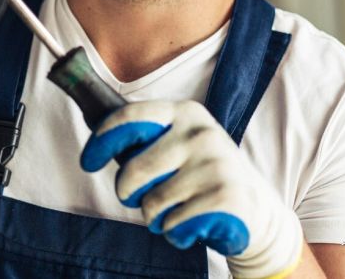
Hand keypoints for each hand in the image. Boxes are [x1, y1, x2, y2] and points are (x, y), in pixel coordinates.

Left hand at [81, 99, 302, 278]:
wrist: (257, 211)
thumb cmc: (202, 176)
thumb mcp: (179, 144)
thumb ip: (145, 139)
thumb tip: (97, 137)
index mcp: (184, 113)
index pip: (130, 117)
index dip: (103, 140)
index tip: (88, 161)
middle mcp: (200, 134)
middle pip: (134, 169)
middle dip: (128, 193)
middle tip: (143, 198)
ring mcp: (215, 165)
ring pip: (152, 203)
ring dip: (155, 217)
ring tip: (176, 210)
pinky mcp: (225, 198)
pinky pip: (173, 224)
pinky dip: (174, 232)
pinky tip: (192, 224)